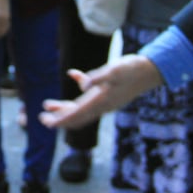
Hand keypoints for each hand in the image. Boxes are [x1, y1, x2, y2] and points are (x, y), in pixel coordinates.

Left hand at [40, 54, 162, 129]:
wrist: (151, 71)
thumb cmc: (132, 69)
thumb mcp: (113, 70)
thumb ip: (97, 77)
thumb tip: (82, 84)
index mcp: (101, 100)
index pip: (76, 114)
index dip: (60, 119)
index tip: (46, 122)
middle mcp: (102, 105)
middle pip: (76, 116)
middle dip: (59, 119)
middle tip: (42, 119)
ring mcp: (106, 101)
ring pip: (81, 109)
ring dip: (64, 108)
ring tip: (48, 105)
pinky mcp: (109, 94)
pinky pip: (90, 96)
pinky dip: (80, 88)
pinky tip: (74, 75)